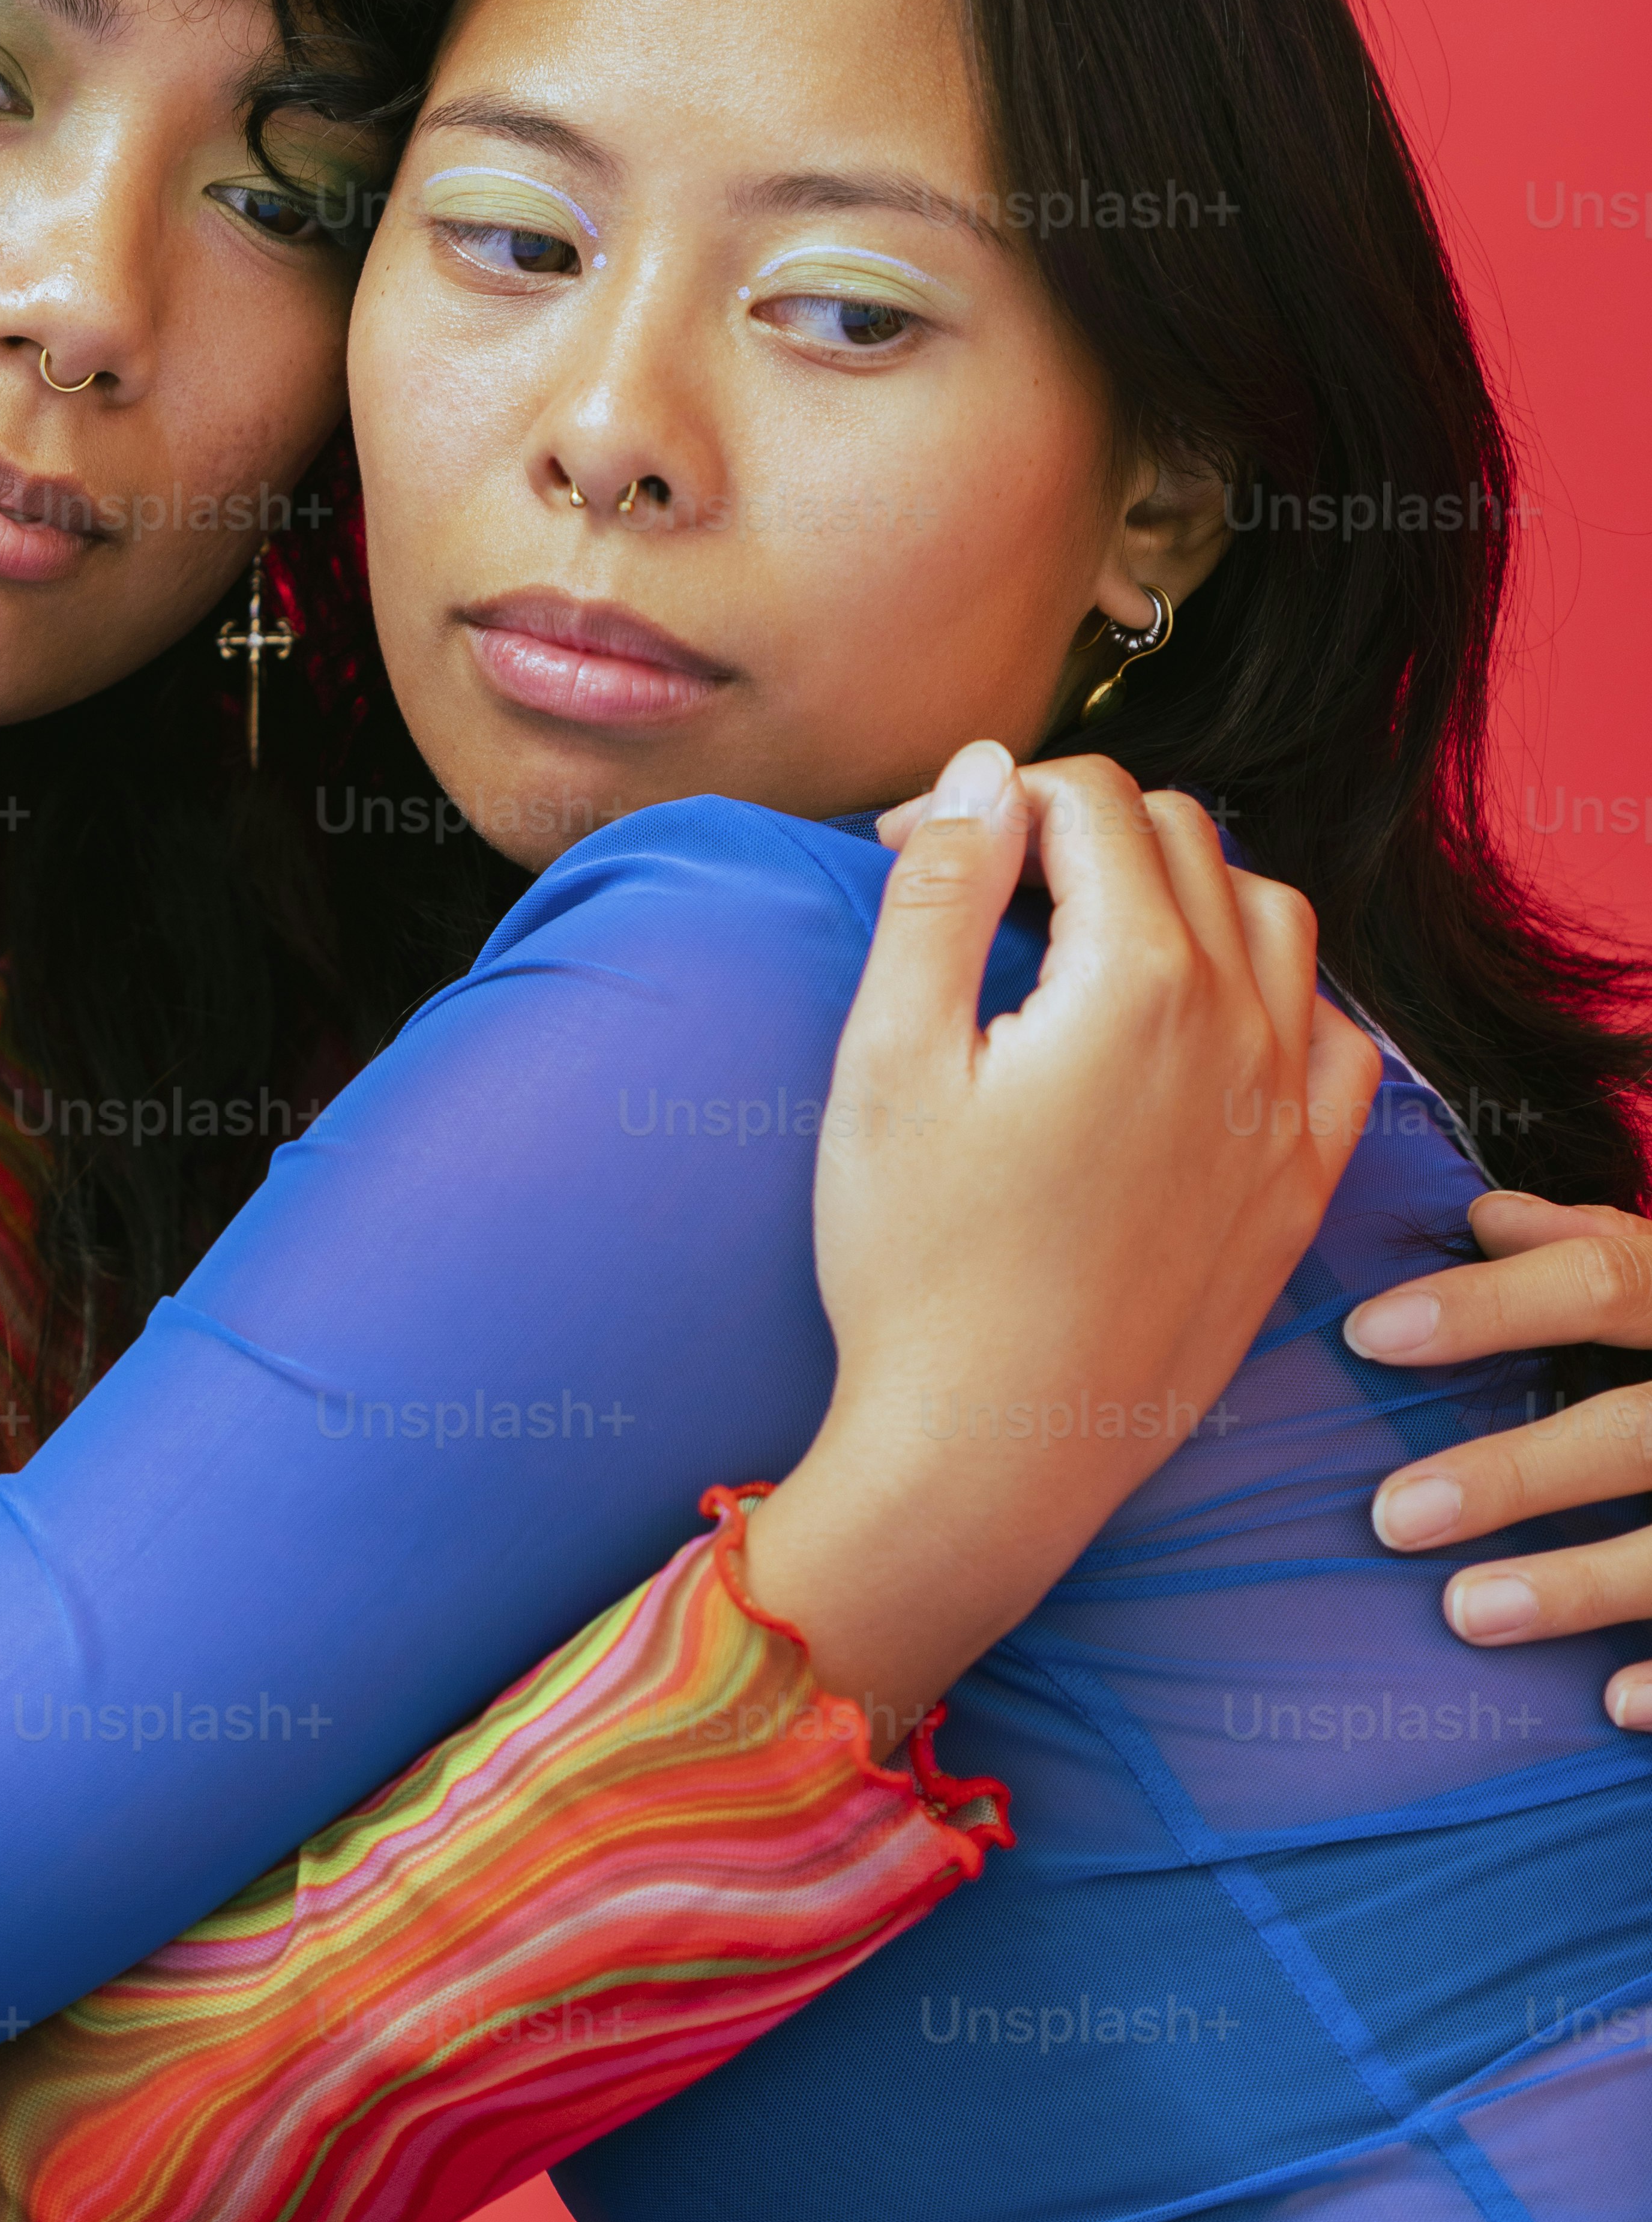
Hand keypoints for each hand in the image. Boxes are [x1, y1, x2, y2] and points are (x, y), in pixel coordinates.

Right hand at [749, 740, 1378, 1743]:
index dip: (987, 798)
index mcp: (1133, 979)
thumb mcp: (886, 1060)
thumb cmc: (914, 1263)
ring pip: (1274, 918)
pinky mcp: (1299, 1186)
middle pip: (1186, 838)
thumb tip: (982, 771)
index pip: (1088, 800)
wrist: (988, 1450)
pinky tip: (1204, 1024)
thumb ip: (939, 894)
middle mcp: (1238, 1025)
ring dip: (1185, 890)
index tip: (909, 851)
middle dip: (1081, 827)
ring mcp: (1285, 1109)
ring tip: (1090, 937)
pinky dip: (1276, 994)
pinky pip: (1335, 1039)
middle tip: (982, 888)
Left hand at [1345, 1192, 1651, 1731]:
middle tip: (1390, 1515)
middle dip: (1516, 1474)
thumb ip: (1599, 1245)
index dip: (1490, 1304)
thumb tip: (1487, 1217)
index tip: (1368, 1334)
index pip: (1605, 1279)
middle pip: (1637, 1430)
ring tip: (1464, 1613)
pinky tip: (1606, 1703)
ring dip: (1578, 1583)